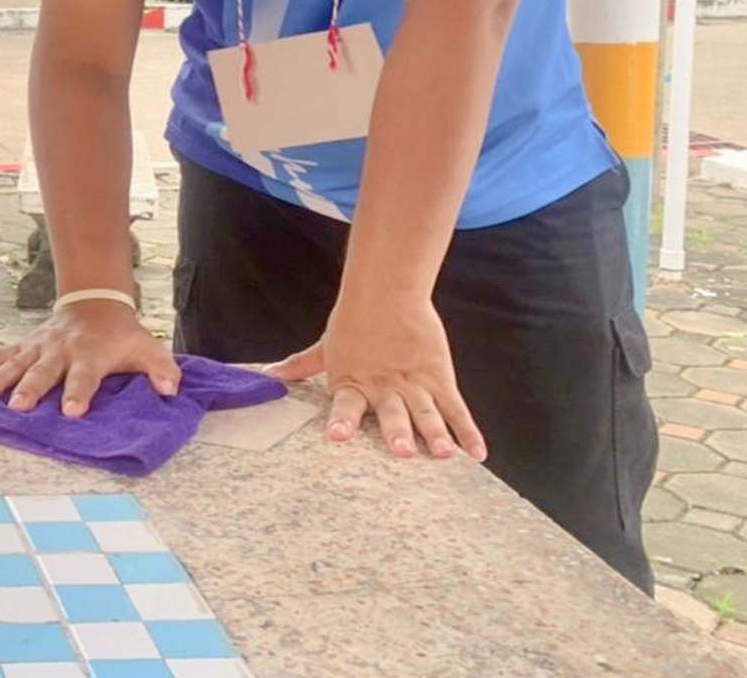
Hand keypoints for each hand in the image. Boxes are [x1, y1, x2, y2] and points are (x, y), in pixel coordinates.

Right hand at [0, 301, 179, 416]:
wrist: (95, 303)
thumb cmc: (121, 335)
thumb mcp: (147, 348)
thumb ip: (162, 370)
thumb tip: (171, 390)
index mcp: (90, 355)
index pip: (84, 376)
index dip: (79, 393)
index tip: (71, 411)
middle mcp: (61, 350)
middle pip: (44, 371)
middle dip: (31, 388)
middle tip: (18, 407)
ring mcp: (40, 346)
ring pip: (18, 361)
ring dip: (1, 378)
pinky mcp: (26, 344)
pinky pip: (2, 353)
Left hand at [268, 295, 486, 461]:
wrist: (387, 292)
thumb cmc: (353, 324)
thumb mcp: (327, 348)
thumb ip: (301, 366)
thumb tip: (268, 374)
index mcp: (354, 383)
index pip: (345, 405)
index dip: (342, 420)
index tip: (337, 436)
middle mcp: (385, 389)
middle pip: (393, 414)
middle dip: (398, 433)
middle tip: (402, 451)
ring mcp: (415, 385)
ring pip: (427, 413)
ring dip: (436, 434)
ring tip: (444, 454)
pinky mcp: (439, 378)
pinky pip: (456, 408)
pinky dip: (468, 431)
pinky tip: (478, 454)